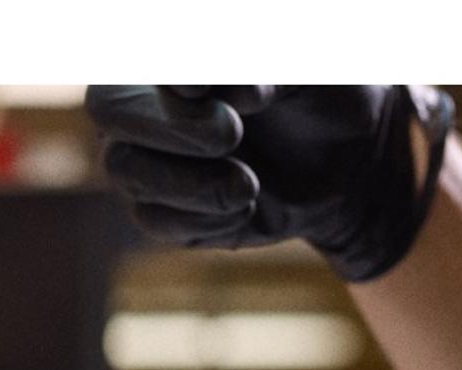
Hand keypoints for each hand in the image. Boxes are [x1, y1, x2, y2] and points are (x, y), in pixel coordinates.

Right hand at [83, 85, 454, 281]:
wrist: (353, 161)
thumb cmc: (323, 94)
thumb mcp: (300, 72)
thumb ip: (245, 68)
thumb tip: (186, 86)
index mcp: (170, 58)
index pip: (135, 60)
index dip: (177, 79)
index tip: (251, 94)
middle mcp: (146, 102)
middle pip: (108, 109)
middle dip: (169, 126)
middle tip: (232, 133)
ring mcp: (150, 158)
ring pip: (125, 170)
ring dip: (190, 181)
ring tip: (250, 184)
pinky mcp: (168, 211)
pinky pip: (156, 220)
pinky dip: (206, 216)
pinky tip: (248, 205)